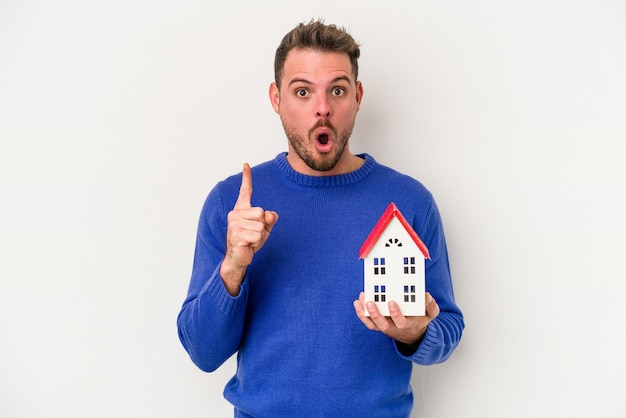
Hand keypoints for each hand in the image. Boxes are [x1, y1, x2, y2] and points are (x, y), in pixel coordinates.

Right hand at [220, 163, 277, 294]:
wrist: (239, 257)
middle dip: (263, 226)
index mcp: (242, 209)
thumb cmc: (251, 241)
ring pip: (261, 226)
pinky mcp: (236, 235)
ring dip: (259, 237)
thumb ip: (270, 219)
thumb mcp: (264, 228)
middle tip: (253, 234)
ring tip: (250, 240)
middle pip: (261, 213)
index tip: (246, 164)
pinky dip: (256, 243)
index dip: (246, 178)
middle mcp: (235, 214)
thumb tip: (270, 214)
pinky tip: (248, 245)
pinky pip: (257, 236)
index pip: (245, 191)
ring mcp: (234, 225)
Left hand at [353, 292, 439, 345]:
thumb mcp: (431, 314)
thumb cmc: (420, 320)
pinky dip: (361, 313)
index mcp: (407, 325)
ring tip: (360, 299)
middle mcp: (394, 328)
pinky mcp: (378, 325)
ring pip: (373, 324)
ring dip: (364, 313)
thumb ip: (431, 306)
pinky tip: (358, 302)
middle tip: (370, 302)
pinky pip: (368, 322)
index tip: (391, 302)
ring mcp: (385, 327)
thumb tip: (426, 296)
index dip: (395, 314)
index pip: (400, 322)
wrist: (413, 334)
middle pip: (382, 325)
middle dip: (376, 314)